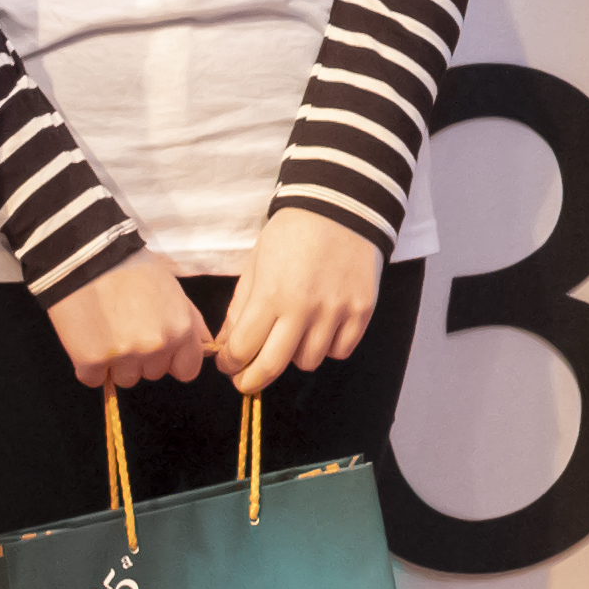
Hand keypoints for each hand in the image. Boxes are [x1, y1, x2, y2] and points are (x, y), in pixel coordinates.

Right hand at [43, 255, 217, 390]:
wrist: (86, 256)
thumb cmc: (131, 267)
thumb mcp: (174, 290)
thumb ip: (192, 322)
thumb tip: (206, 347)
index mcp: (180, 330)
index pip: (186, 370)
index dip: (170, 360)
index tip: (156, 349)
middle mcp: (156, 346)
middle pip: (152, 374)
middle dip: (140, 359)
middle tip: (124, 327)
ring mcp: (124, 356)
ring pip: (123, 379)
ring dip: (114, 364)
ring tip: (105, 330)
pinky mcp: (91, 360)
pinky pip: (93, 379)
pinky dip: (88, 365)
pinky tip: (87, 337)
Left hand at [214, 206, 385, 393]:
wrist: (339, 208)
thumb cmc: (291, 234)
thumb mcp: (256, 265)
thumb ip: (241, 308)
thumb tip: (227, 346)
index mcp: (271, 293)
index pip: (243, 348)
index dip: (229, 364)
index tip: (228, 365)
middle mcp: (304, 308)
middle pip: (272, 366)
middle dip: (252, 380)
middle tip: (246, 380)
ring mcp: (336, 311)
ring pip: (308, 362)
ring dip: (294, 356)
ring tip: (292, 337)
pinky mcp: (361, 311)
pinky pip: (340, 350)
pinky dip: (327, 347)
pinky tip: (320, 329)